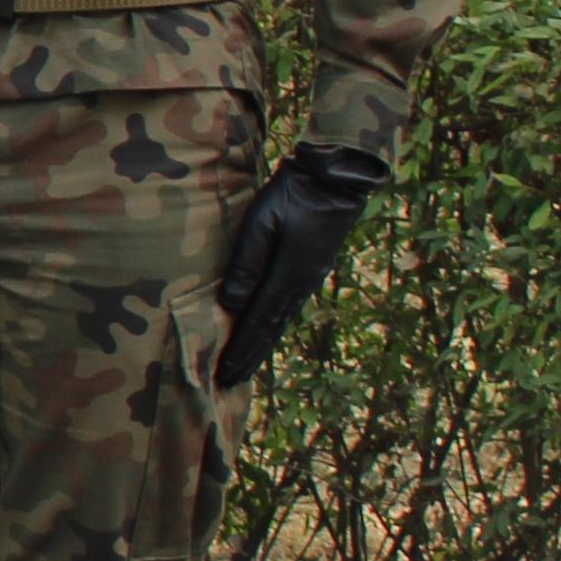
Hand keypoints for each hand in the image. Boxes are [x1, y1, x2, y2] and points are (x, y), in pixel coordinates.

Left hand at [212, 143, 387, 391]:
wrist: (336, 178)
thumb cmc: (293, 195)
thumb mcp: (262, 225)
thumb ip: (246, 264)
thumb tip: (231, 305)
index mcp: (289, 277)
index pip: (258, 323)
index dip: (241, 350)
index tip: (224, 374)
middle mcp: (302, 284)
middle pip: (270, 329)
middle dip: (250, 356)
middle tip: (230, 382)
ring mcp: (310, 277)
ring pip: (281, 319)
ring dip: (262, 344)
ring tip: (245, 365)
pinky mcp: (312, 267)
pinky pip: (288, 305)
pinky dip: (273, 324)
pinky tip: (266, 330)